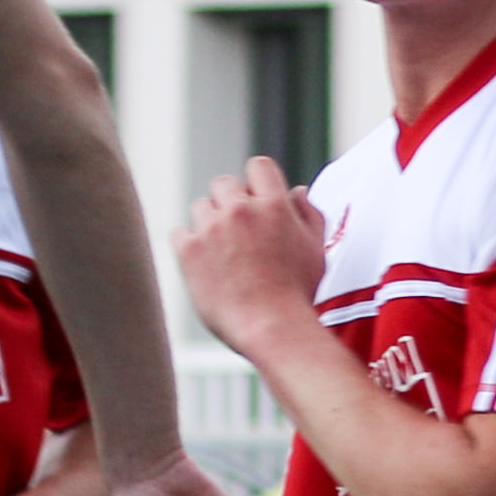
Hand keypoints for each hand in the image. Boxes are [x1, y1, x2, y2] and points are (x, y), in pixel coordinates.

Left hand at [175, 160, 330, 359]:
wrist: (272, 329)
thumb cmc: (298, 294)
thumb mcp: (316, 249)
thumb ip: (308, 214)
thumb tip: (296, 191)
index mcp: (274, 205)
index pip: (258, 166)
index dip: (256, 183)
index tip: (256, 203)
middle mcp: (241, 210)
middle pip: (224, 183)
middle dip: (230, 203)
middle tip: (238, 233)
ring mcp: (213, 229)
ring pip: (200, 207)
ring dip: (209, 223)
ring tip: (223, 254)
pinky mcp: (189, 251)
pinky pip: (180, 233)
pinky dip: (189, 246)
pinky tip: (205, 265)